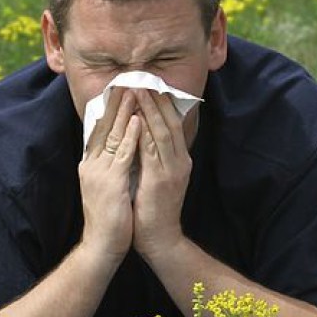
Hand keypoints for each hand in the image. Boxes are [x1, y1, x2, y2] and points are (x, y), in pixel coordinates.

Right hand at [78, 88, 139, 262]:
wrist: (103, 245)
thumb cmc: (111, 216)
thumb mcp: (110, 184)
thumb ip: (113, 164)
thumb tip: (124, 146)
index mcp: (91, 164)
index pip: (100, 129)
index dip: (111, 108)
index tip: (121, 87)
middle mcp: (91, 164)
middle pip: (104, 126)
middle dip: (118, 102)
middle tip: (128, 78)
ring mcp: (99, 172)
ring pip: (113, 134)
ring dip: (125, 111)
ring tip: (135, 90)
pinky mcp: (111, 183)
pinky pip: (122, 154)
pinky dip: (130, 136)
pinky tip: (138, 120)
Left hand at [132, 89, 192, 259]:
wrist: (160, 239)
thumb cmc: (153, 210)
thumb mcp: (157, 178)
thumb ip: (153, 157)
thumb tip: (142, 135)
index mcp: (179, 160)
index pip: (173, 124)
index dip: (163, 103)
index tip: (151, 84)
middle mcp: (180, 161)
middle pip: (171, 122)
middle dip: (158, 99)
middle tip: (145, 77)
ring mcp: (173, 169)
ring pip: (163, 131)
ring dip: (150, 109)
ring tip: (139, 89)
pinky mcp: (162, 179)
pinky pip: (153, 149)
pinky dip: (145, 131)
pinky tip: (136, 117)